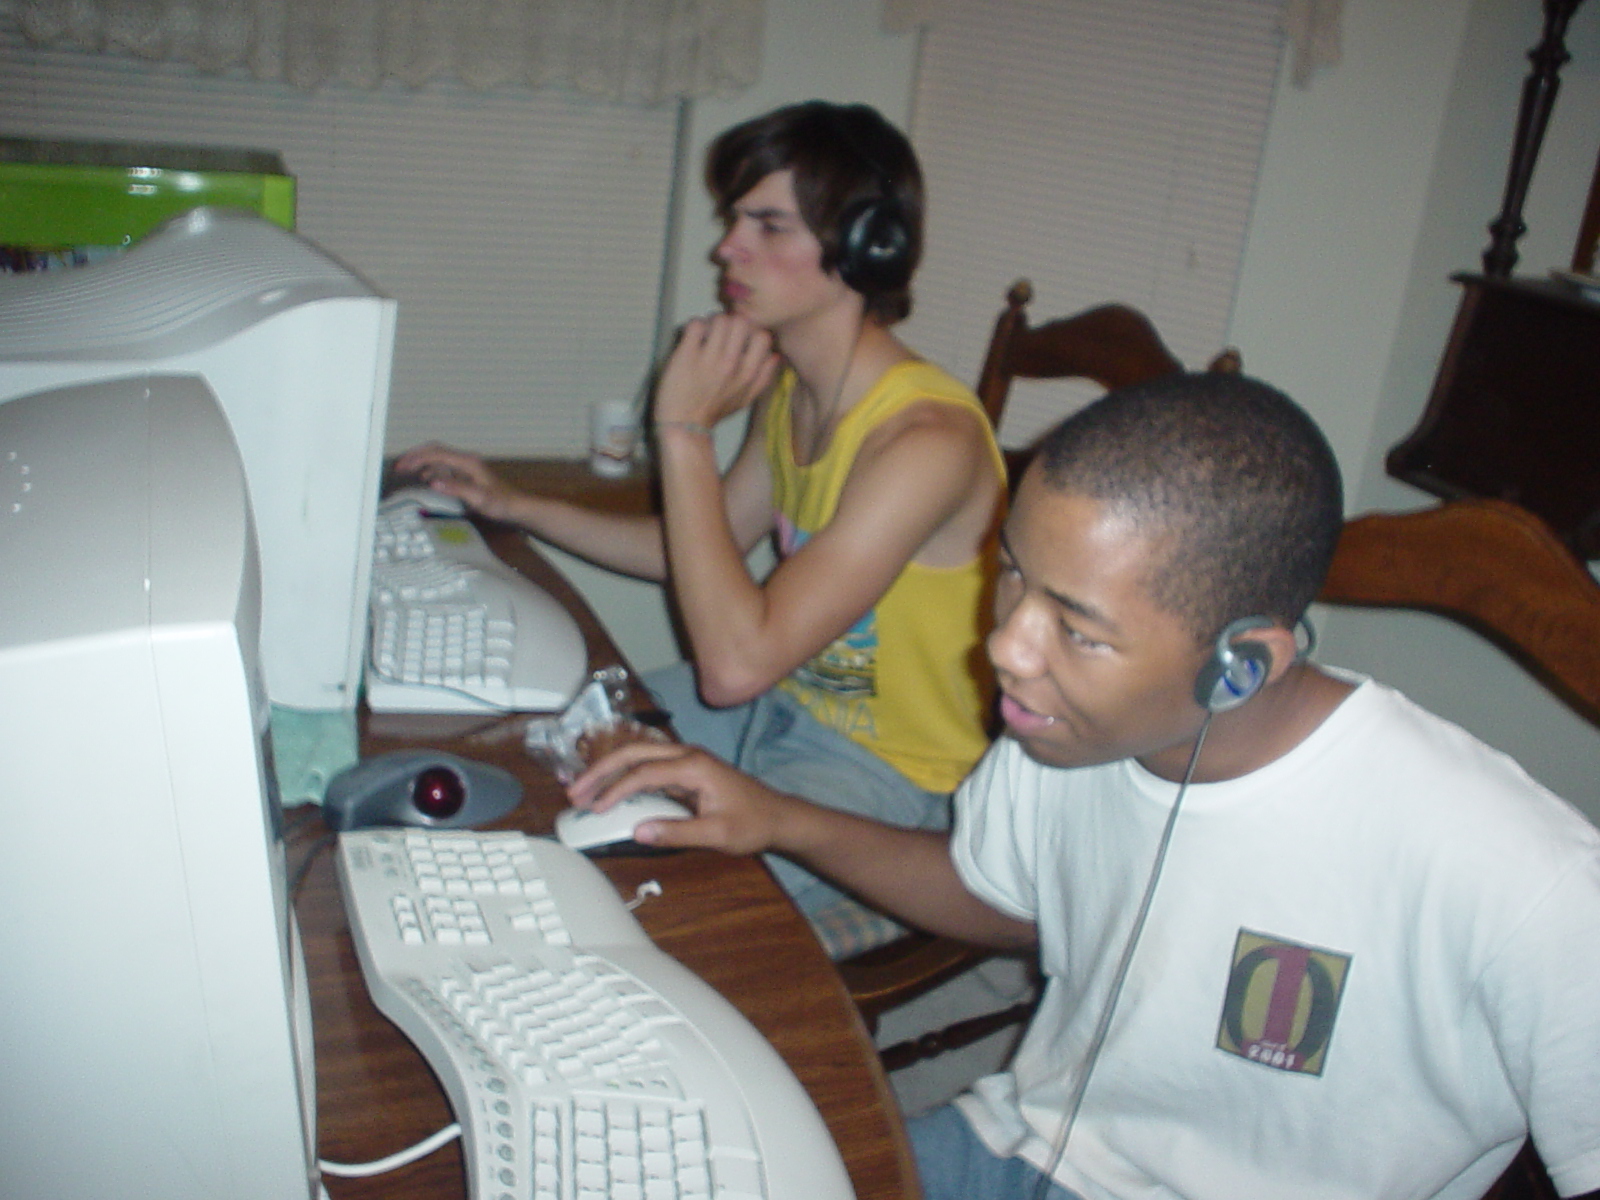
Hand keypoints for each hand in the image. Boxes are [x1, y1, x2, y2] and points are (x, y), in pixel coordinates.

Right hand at [391, 443, 524, 523]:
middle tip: (399, 467)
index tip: (401, 467)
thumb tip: (431, 481)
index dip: (416, 458)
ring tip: (406, 472)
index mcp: (467, 462)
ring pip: (438, 458)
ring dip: (421, 462)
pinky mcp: (466, 475)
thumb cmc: (500, 504)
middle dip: (415, 456)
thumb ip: (455, 488)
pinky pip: (444, 467)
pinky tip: (425, 479)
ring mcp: (466, 467)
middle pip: (435, 450)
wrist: (516, 508)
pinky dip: (430, 470)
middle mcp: (465, 460)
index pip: (436, 453)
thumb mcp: (478, 498)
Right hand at [567, 740, 795, 854]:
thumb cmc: (752, 823)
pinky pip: (648, 767)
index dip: (617, 789)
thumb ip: (677, 833)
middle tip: (575, 790)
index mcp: (695, 766)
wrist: (777, 816)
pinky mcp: (685, 771)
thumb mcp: (716, 834)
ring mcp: (686, 761)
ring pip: (639, 756)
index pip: (645, 772)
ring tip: (583, 790)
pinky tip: (609, 791)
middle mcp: (687, 755)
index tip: (596, 808)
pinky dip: (625, 777)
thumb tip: (638, 832)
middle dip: (602, 769)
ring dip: (610, 770)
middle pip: (634, 752)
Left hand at [654, 313, 778, 429]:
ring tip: (706, 333)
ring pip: (719, 319)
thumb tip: (776, 355)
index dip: (752, 331)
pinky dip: (694, 326)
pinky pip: (695, 325)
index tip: (740, 337)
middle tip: (721, 332)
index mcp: (748, 373)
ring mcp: (708, 358)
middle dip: (731, 322)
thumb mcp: (746, 399)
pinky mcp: (686, 354)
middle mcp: (731, 363)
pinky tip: (693, 337)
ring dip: (712, 322)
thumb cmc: (714, 411)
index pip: (762, 336)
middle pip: (741, 321)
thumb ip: (763, 378)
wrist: (685, 424)